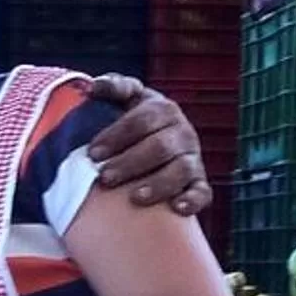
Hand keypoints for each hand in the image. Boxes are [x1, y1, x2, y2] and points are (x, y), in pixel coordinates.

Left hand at [81, 73, 210, 217]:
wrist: (156, 142)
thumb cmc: (135, 123)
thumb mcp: (127, 99)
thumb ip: (113, 87)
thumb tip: (93, 87)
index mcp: (164, 110)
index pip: (142, 120)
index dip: (116, 136)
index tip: (93, 153)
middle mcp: (183, 133)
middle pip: (160, 147)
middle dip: (130, 163)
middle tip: (105, 178)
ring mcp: (193, 158)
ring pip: (181, 170)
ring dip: (159, 184)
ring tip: (134, 197)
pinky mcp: (199, 183)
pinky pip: (202, 192)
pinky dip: (192, 200)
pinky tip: (176, 208)